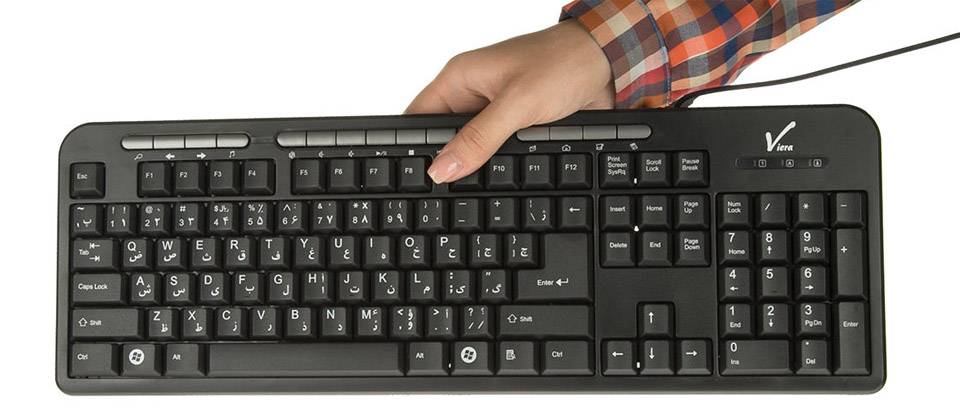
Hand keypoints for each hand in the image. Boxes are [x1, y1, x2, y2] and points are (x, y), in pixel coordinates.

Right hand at [406, 20, 613, 183]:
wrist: (608, 64)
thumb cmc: (562, 63)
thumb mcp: (516, 104)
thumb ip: (478, 138)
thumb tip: (442, 168)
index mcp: (460, 78)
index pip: (418, 118)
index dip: (412, 147)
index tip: (416, 179)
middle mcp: (472, 95)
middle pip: (442, 138)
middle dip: (445, 164)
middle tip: (445, 193)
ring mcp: (494, 112)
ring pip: (470, 149)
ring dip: (474, 167)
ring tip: (472, 189)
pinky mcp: (515, 127)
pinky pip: (495, 152)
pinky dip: (497, 167)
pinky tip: (499, 180)